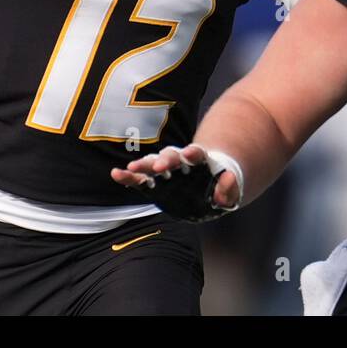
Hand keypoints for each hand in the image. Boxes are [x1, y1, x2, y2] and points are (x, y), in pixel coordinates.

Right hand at [111, 143, 239, 218]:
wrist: (207, 190)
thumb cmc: (219, 192)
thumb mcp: (230, 195)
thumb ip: (229, 189)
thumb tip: (229, 178)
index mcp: (200, 163)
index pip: (197, 154)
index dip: (193, 153)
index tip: (188, 153)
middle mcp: (180, 163)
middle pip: (172, 156)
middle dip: (165, 160)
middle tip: (160, 166)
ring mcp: (165, 171)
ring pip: (153, 163)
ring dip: (145, 165)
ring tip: (133, 168)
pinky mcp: (154, 183)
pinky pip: (139, 179)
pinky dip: (128, 177)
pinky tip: (116, 174)